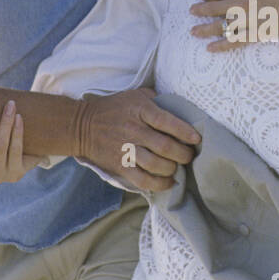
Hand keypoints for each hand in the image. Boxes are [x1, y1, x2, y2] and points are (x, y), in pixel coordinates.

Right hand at [75, 86, 201, 191]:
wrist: (81, 125)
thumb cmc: (114, 108)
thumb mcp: (134, 95)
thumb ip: (156, 99)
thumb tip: (178, 107)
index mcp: (140, 110)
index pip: (167, 121)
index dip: (185, 132)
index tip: (196, 139)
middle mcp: (134, 130)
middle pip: (165, 147)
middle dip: (183, 154)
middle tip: (189, 155)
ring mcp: (126, 149)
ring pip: (157, 165)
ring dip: (173, 168)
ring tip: (177, 166)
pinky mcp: (120, 166)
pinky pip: (143, 180)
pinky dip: (160, 184)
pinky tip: (169, 182)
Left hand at [189, 0, 278, 50]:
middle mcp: (244, 2)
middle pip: (215, 8)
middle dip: (200, 10)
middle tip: (191, 12)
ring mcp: (251, 19)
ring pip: (222, 26)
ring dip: (205, 30)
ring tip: (193, 32)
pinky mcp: (261, 33)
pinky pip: (237, 41)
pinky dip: (222, 46)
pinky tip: (211, 48)